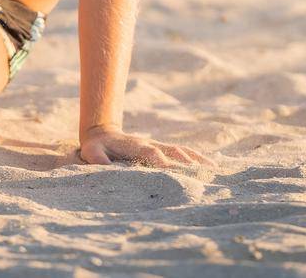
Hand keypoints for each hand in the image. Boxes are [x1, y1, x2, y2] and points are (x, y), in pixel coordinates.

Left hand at [79, 127, 207, 168]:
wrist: (103, 133)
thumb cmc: (96, 147)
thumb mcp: (92, 152)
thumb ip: (98, 159)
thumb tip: (105, 167)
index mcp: (134, 146)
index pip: (150, 152)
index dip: (160, 159)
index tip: (171, 168)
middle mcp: (149, 144)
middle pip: (171, 150)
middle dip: (185, 160)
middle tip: (202, 172)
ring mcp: (157, 145)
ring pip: (180, 150)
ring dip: (195, 159)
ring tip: (213, 168)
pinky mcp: (162, 149)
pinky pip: (182, 152)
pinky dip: (196, 157)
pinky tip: (210, 164)